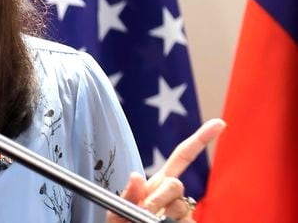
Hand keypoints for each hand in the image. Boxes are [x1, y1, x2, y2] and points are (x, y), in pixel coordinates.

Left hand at [107, 118, 225, 222]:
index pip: (182, 157)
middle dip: (159, 197)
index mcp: (159, 183)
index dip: (200, 139)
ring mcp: (184, 211)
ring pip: (179, 206)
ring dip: (160, 214)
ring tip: (145, 220)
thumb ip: (127, 193)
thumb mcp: (118, 206)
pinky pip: (185, 222)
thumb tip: (136, 175)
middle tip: (143, 210)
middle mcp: (173, 195)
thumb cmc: (124, 221)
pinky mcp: (189, 222)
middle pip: (176, 184)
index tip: (219, 123)